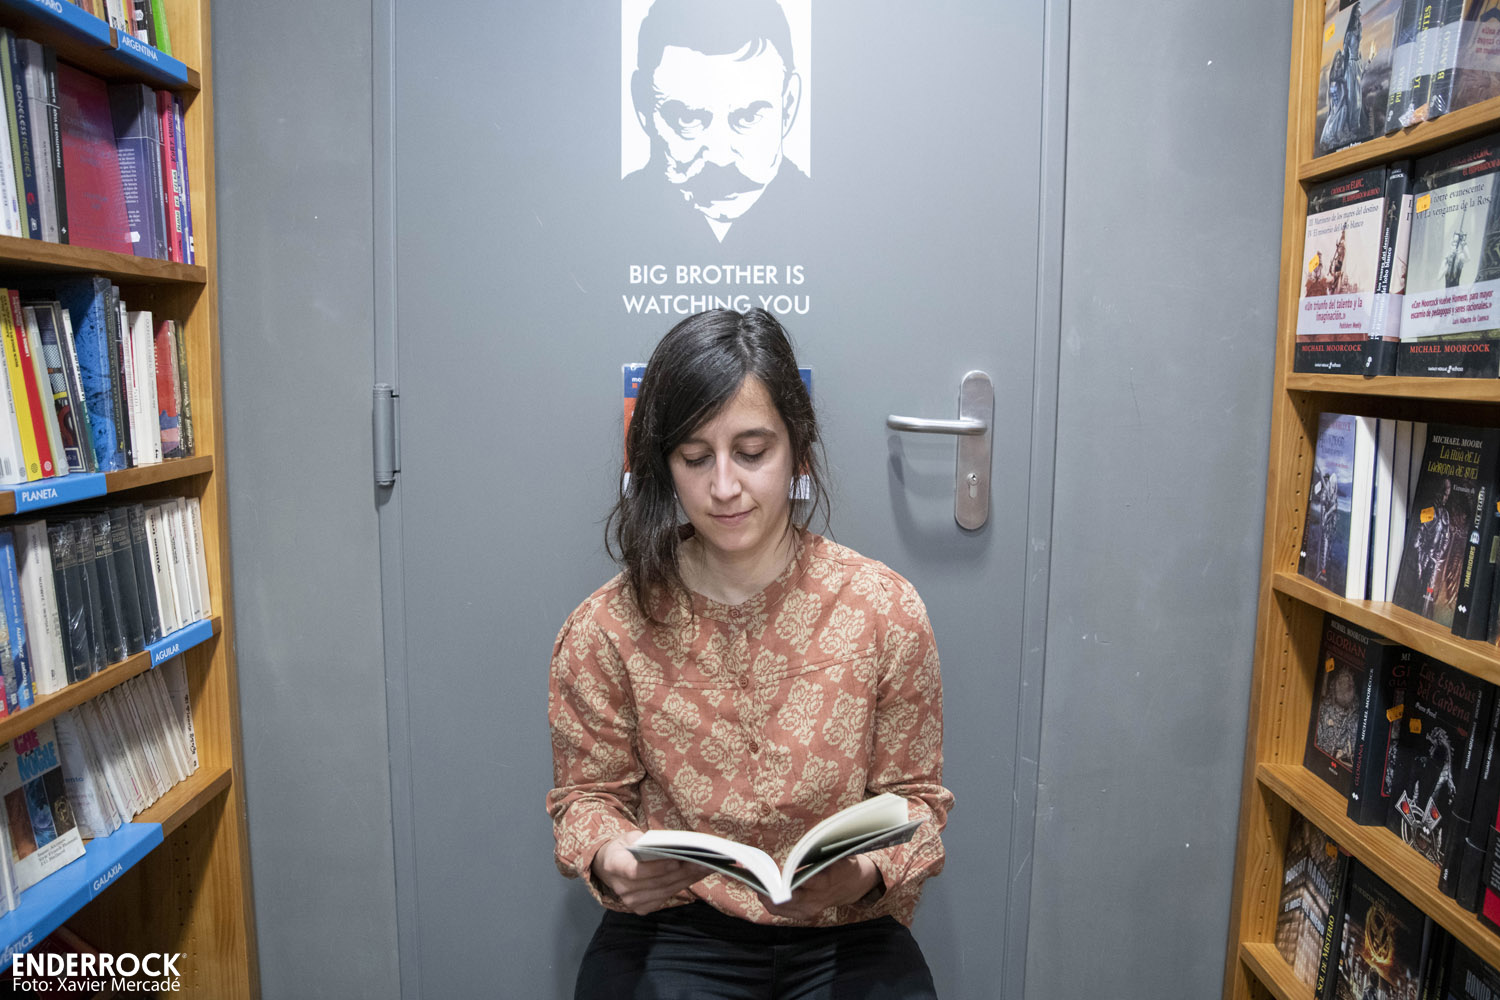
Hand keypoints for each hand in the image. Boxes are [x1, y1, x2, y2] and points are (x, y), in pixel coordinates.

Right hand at [591, 831, 705, 914]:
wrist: (609, 866)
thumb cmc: (624, 848)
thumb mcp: (630, 837)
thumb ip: (646, 841)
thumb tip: (671, 845)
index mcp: (614, 866)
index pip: (635, 871)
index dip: (656, 868)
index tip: (676, 861)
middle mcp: (621, 888)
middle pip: (656, 883)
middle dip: (682, 872)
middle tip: (704, 861)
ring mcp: (631, 901)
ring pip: (665, 891)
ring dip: (688, 879)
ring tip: (706, 867)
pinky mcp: (642, 908)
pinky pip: (666, 897)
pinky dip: (683, 885)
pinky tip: (696, 875)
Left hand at [765, 855, 880, 921]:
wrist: (854, 885)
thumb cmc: (843, 863)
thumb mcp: (839, 853)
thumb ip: (823, 850)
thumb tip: (805, 844)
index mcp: (829, 880)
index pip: (811, 881)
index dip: (792, 879)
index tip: (778, 872)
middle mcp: (817, 900)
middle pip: (789, 898)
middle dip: (771, 888)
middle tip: (757, 875)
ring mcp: (809, 910)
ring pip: (780, 907)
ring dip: (765, 894)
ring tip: (753, 879)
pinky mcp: (803, 914)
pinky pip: (780, 911)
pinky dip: (768, 900)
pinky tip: (760, 888)